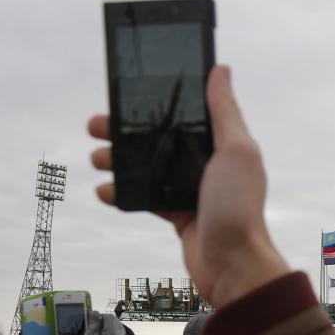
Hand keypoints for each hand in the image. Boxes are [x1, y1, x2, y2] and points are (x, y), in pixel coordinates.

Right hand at [89, 66, 289, 307]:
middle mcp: (209, 165)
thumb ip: (225, 111)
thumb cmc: (238, 207)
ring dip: (119, 161)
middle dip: (126, 131)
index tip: (128, 93)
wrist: (233, 265)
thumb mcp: (236, 151)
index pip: (186, 115)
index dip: (158, 103)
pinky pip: (146, 198)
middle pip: (161, 139)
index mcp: (225, 145)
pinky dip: (123, 194)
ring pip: (149, 167)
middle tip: (95, 126)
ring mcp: (193, 191)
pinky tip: (105, 191)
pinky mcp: (179, 216)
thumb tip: (221, 69)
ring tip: (97, 158)